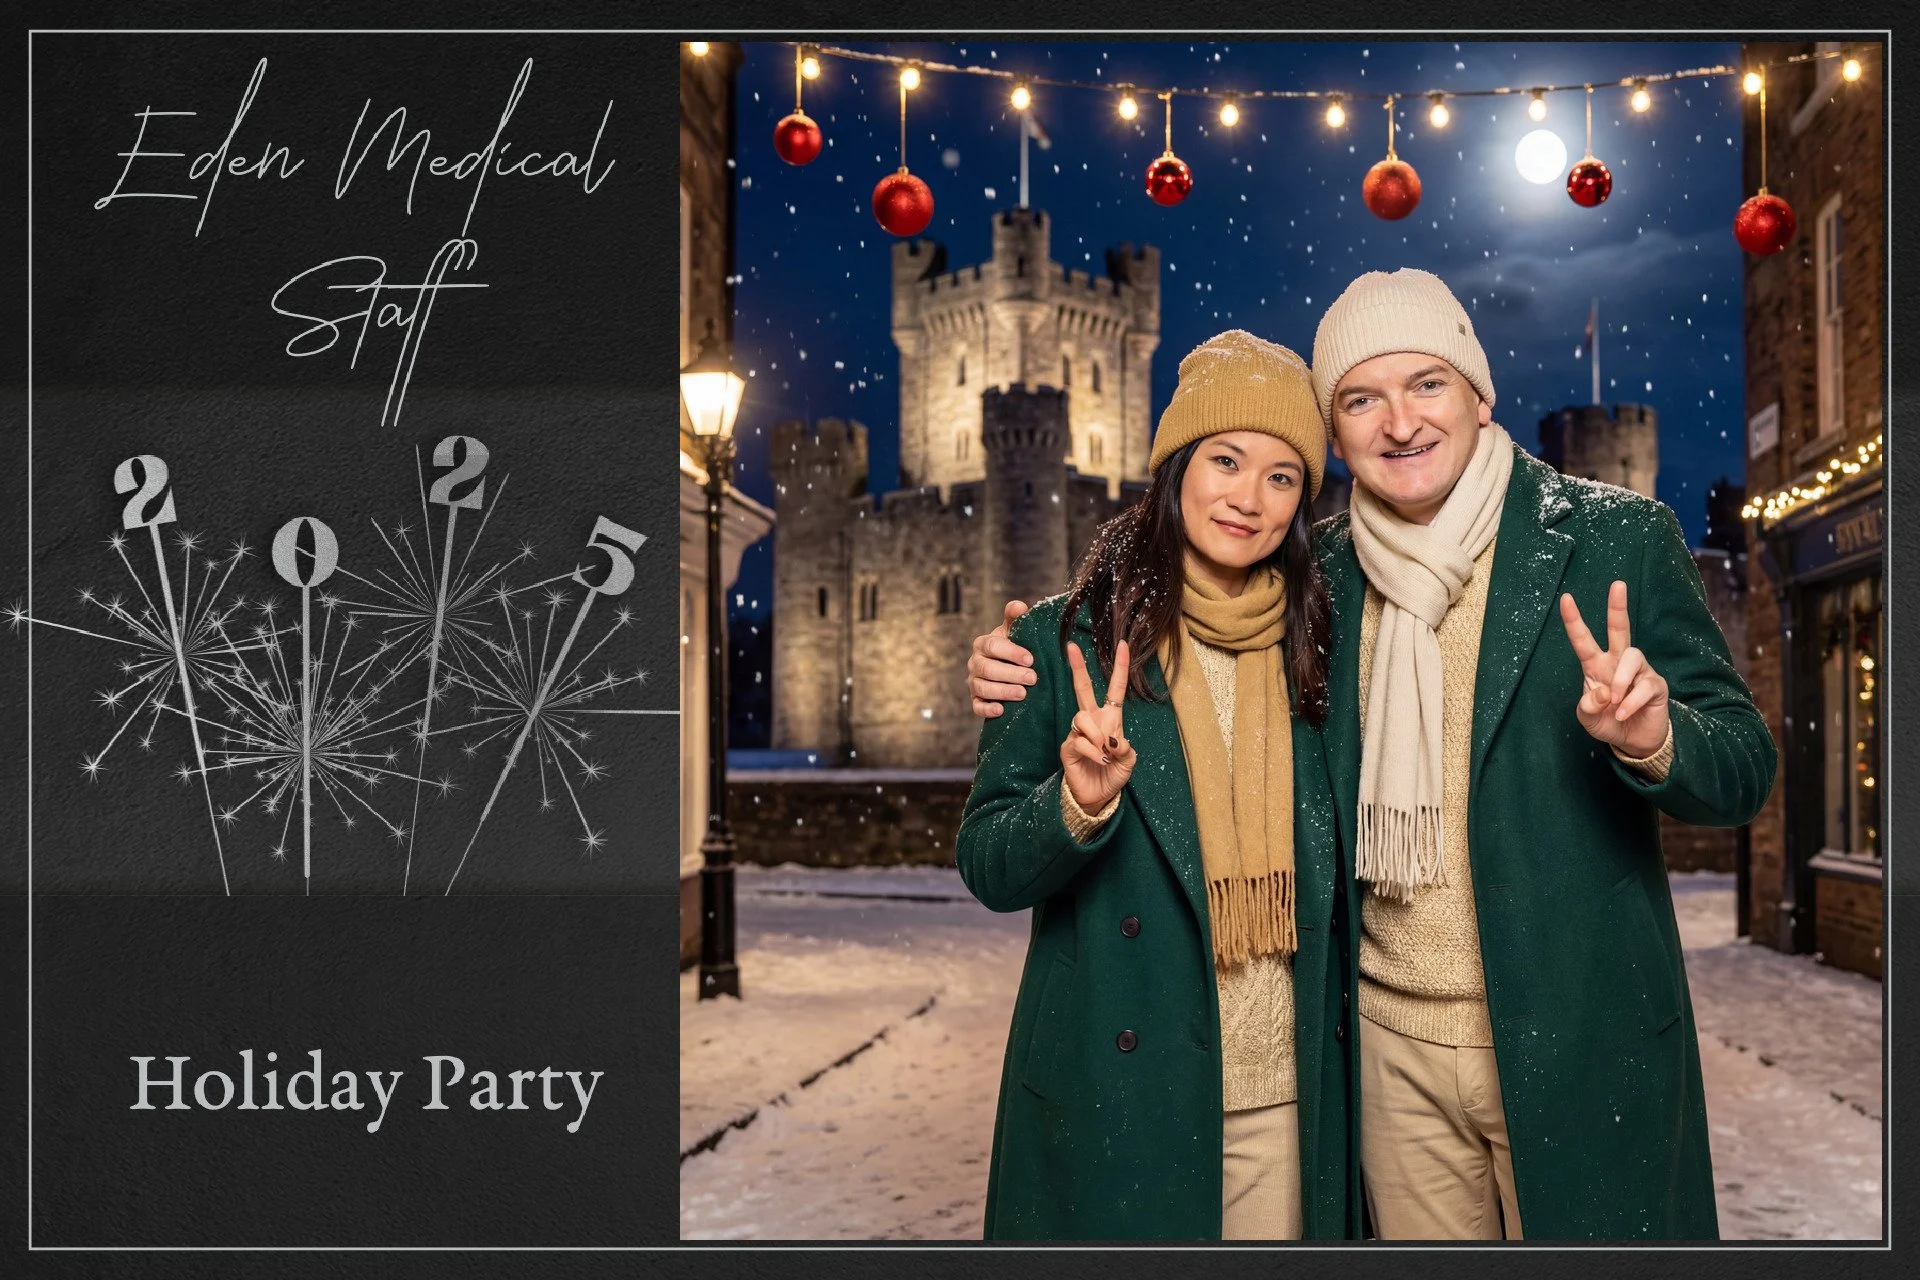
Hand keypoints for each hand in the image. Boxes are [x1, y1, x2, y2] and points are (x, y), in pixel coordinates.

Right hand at [969, 599, 1035, 718]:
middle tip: (1033, 678)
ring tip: (1023, 694)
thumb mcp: (1014, 631)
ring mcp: (974, 682)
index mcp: (983, 643)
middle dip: (1011, 674)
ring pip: (983, 688)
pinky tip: (1001, 710)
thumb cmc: (1013, 647)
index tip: (1030, 659)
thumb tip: (1019, 605)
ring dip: (1003, 691)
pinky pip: (977, 706)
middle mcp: (975, 662)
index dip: (1011, 652)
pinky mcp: (976, 700)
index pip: (993, 646)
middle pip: (988, 669)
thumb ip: (1015, 618)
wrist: (1007, 669)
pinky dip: (987, 709)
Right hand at [1061, 640, 1135, 812]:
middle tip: (1072, 647)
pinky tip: (1100, 760)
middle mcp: (1093, 721)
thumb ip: (1126, 748)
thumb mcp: (1129, 761)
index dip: (1120, 668)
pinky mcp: (1068, 746)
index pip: (1115, 689)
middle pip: (1083, 688)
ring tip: (1105, 752)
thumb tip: (1113, 738)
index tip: (1122, 645)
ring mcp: (1078, 732)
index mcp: (1111, 719)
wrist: (1097, 797)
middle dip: (1078, 667)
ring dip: (1097, 734)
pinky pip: (1079, 740)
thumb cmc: (1113, 775)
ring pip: (1082, 717)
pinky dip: (1093, 751)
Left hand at [1559, 580, 1670, 757]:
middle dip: (1617, 607)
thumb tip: (1604, 691)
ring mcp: (1639, 671)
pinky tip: (1623, 713)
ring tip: (1615, 703)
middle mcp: (1618, 663)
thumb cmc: (1608, 723)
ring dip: (1620, 681)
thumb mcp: (1588, 718)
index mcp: (1596, 666)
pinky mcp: (1656, 684)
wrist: (1634, 741)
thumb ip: (1587, 706)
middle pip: (1620, 629)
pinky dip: (1630, 703)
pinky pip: (1644, 686)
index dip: (1574, 620)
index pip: (1583, 640)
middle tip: (1617, 584)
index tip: (1565, 598)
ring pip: (1632, 657)